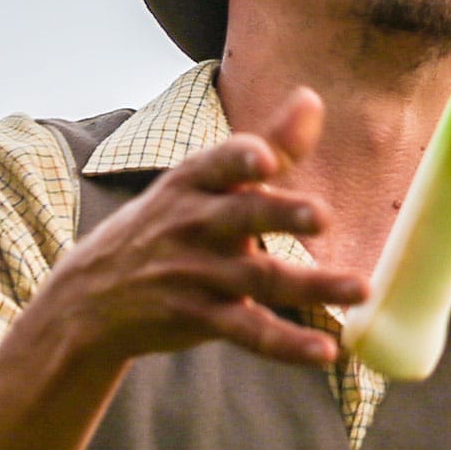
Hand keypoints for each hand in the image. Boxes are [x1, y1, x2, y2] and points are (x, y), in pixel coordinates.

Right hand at [35, 87, 367, 368]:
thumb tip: (313, 98)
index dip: (241, 159)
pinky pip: (249, 331)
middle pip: (242, 216)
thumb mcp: (205, 180)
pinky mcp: (199, 318)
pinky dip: (288, 344)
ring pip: (260, 278)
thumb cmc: (169, 224)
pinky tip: (325, 351)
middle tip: (322, 215)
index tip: (264, 159)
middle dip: (280, 213)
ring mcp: (196, 274)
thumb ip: (269, 144)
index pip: (219, 163)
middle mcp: (195, 224)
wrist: (90, 296)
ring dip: (312, 285)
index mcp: (196, 181)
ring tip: (360, 289)